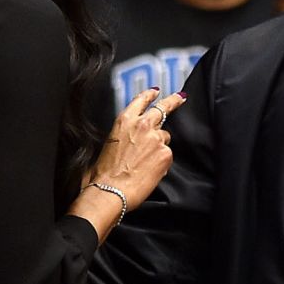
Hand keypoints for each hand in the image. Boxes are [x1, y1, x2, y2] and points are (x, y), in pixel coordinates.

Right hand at [90, 86, 183, 210]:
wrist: (110, 191)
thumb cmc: (104, 174)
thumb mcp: (109, 145)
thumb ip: (124, 136)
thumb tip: (130, 142)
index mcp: (124, 121)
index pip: (141, 101)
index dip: (149, 95)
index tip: (155, 91)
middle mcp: (142, 125)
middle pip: (163, 108)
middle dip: (173, 101)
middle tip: (180, 97)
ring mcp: (156, 138)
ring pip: (164, 138)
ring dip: (159, 146)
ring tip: (147, 162)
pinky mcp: (165, 153)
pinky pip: (167, 155)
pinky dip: (161, 162)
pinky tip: (149, 171)